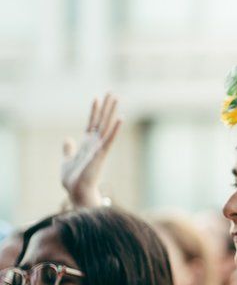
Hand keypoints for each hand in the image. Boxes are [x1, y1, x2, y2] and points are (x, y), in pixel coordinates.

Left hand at [62, 93, 121, 208]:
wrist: (77, 192)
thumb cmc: (72, 180)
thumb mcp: (66, 160)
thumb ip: (68, 149)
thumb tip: (68, 139)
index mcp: (87, 145)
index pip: (92, 123)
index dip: (94, 111)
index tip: (97, 97)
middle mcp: (95, 144)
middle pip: (102, 121)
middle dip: (106, 106)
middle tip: (112, 92)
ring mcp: (99, 148)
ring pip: (107, 126)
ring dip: (111, 111)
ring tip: (116, 98)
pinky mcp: (101, 154)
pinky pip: (110, 139)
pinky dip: (115, 129)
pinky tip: (121, 118)